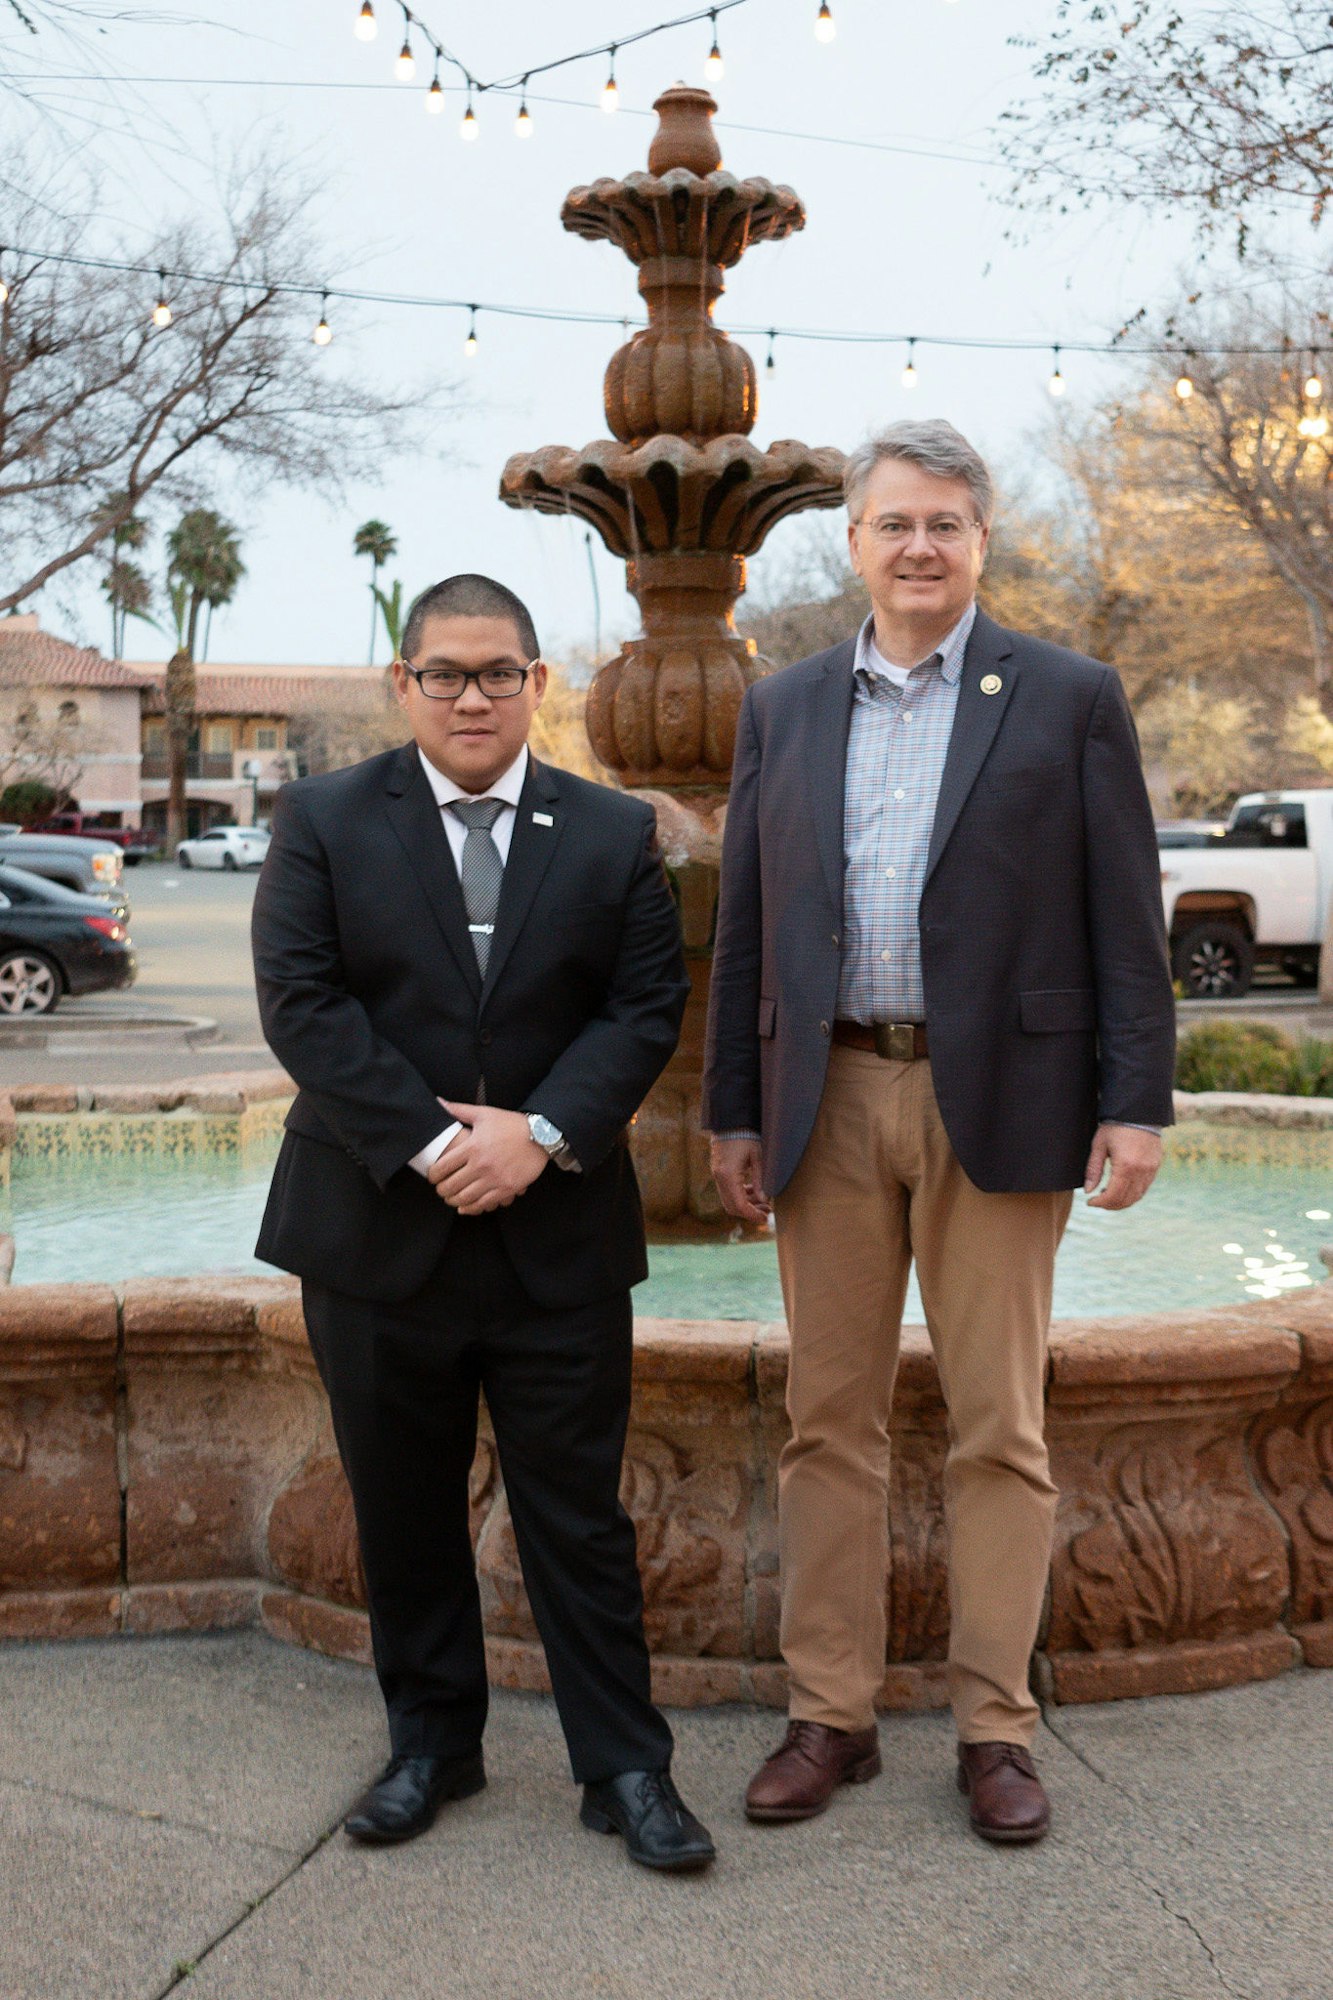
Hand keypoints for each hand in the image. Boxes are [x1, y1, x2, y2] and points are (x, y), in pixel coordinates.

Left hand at [429, 1102, 547, 1214]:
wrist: (541, 1136)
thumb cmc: (511, 1124)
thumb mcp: (484, 1114)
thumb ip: (459, 1110)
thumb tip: (439, 1102)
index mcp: (473, 1147)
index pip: (443, 1167)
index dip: (433, 1175)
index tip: (432, 1177)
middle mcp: (481, 1165)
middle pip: (451, 1186)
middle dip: (442, 1190)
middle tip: (440, 1190)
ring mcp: (495, 1179)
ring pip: (465, 1198)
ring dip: (454, 1201)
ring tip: (451, 1199)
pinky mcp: (507, 1189)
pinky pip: (484, 1204)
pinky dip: (471, 1208)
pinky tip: (466, 1207)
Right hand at [710, 1136, 770, 1224]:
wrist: (730, 1120)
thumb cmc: (746, 1136)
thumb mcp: (757, 1157)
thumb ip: (760, 1180)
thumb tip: (764, 1200)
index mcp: (729, 1175)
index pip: (739, 1204)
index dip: (752, 1214)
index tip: (764, 1219)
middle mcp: (719, 1178)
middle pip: (731, 1206)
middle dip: (749, 1212)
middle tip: (766, 1213)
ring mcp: (717, 1175)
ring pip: (729, 1200)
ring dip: (745, 1204)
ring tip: (764, 1203)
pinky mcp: (718, 1172)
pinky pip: (728, 1191)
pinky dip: (740, 1195)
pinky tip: (754, 1192)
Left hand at [1083, 1123, 1161, 1210]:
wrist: (1138, 1112)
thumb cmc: (1115, 1126)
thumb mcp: (1099, 1146)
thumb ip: (1093, 1170)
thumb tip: (1088, 1191)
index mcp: (1126, 1166)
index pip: (1113, 1195)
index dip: (1100, 1203)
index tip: (1090, 1202)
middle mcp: (1141, 1171)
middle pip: (1126, 1199)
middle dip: (1110, 1204)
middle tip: (1098, 1201)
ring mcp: (1151, 1169)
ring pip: (1137, 1196)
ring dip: (1122, 1201)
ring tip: (1108, 1195)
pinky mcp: (1156, 1166)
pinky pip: (1145, 1187)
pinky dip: (1133, 1193)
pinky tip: (1121, 1187)